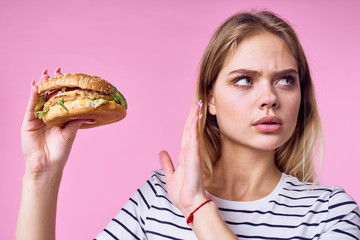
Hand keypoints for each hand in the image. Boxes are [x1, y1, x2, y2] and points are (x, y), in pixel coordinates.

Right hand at [21, 68, 88, 178]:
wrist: (47, 164)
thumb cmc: (60, 151)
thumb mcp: (71, 133)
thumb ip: (77, 121)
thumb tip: (92, 114)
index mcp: (59, 118)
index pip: (61, 99)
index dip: (63, 88)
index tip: (68, 76)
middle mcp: (48, 116)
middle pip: (49, 95)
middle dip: (53, 83)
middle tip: (57, 70)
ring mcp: (37, 118)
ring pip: (39, 98)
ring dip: (42, 86)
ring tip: (46, 74)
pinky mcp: (28, 122)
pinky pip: (31, 106)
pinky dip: (33, 96)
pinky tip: (35, 86)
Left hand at [159, 101, 207, 216]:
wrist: (189, 203)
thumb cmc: (182, 192)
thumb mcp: (171, 175)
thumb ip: (167, 163)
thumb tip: (162, 152)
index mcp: (184, 156)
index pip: (186, 135)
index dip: (188, 123)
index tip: (192, 112)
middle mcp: (189, 152)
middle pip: (190, 130)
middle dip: (192, 115)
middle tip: (197, 102)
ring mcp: (192, 153)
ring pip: (192, 131)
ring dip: (194, 117)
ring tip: (197, 104)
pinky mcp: (193, 156)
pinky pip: (193, 138)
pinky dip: (193, 127)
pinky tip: (195, 117)